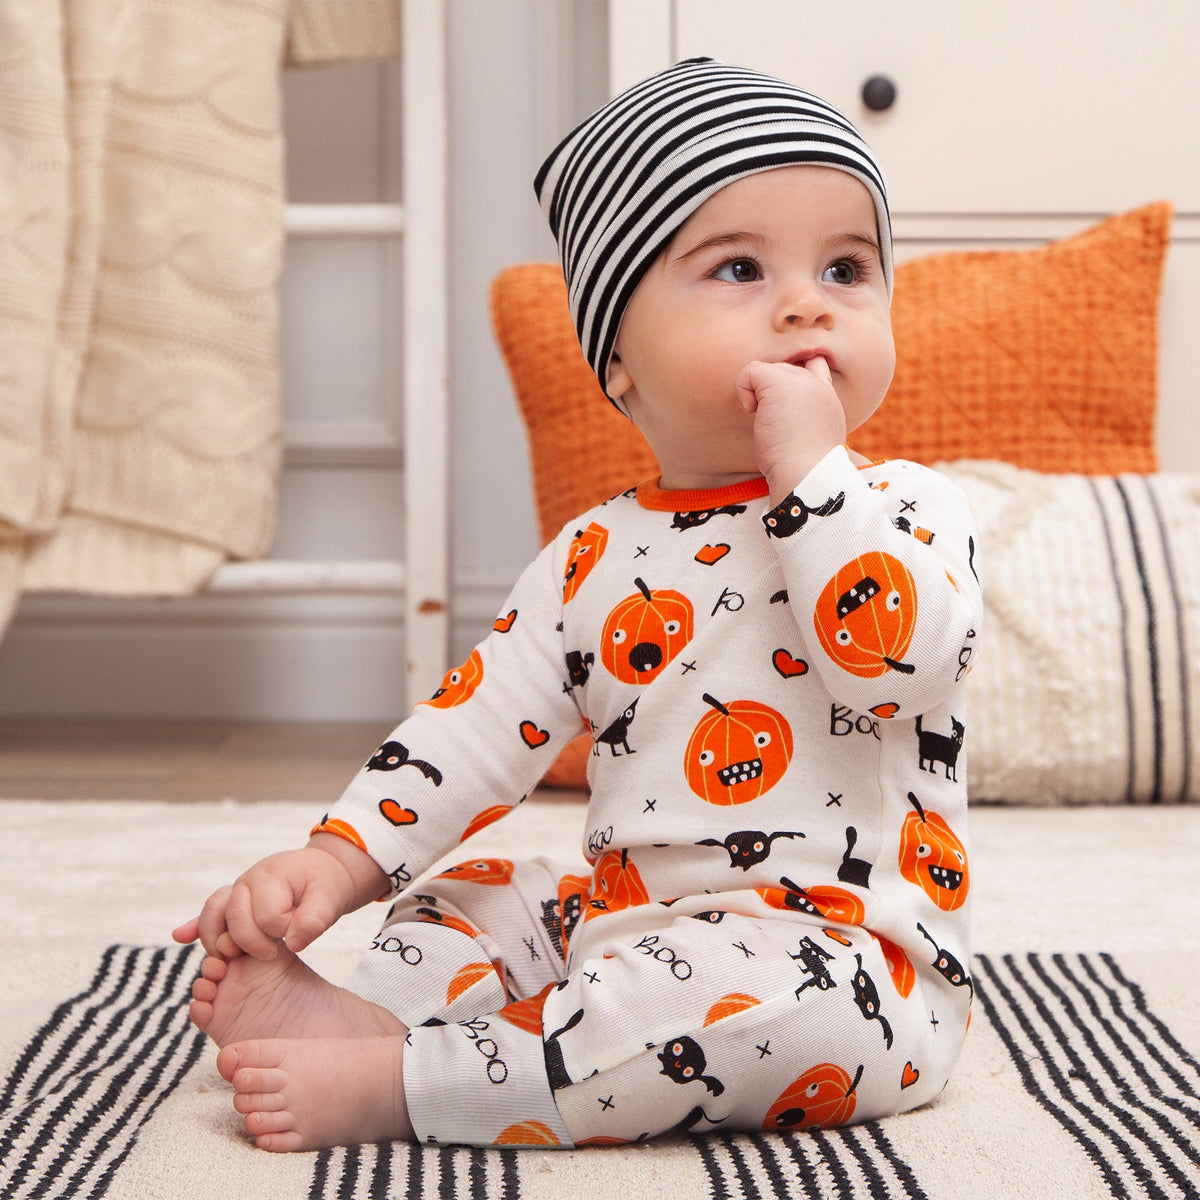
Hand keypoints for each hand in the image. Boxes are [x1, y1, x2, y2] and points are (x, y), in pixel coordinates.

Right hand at [172, 838, 383, 959]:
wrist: (321, 872)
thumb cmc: (326, 885)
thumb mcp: (331, 898)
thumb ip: (315, 920)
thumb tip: (293, 945)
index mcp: (272, 876)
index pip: (266, 914)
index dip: (281, 930)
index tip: (295, 935)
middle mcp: (248, 881)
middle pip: (233, 916)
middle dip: (249, 942)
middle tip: (270, 955)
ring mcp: (236, 892)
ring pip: (213, 915)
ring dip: (215, 939)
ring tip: (226, 959)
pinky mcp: (232, 903)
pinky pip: (208, 914)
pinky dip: (194, 926)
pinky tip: (181, 935)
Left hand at [736, 358, 846, 500]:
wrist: (807, 473)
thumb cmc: (804, 468)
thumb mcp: (812, 438)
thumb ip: (803, 417)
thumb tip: (777, 416)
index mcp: (827, 397)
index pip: (815, 364)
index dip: (792, 376)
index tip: (781, 403)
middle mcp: (816, 383)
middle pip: (782, 370)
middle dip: (769, 394)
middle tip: (773, 424)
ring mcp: (799, 380)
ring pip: (766, 370)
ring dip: (757, 395)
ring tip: (766, 421)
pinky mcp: (778, 382)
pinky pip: (750, 370)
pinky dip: (743, 389)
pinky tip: (752, 412)